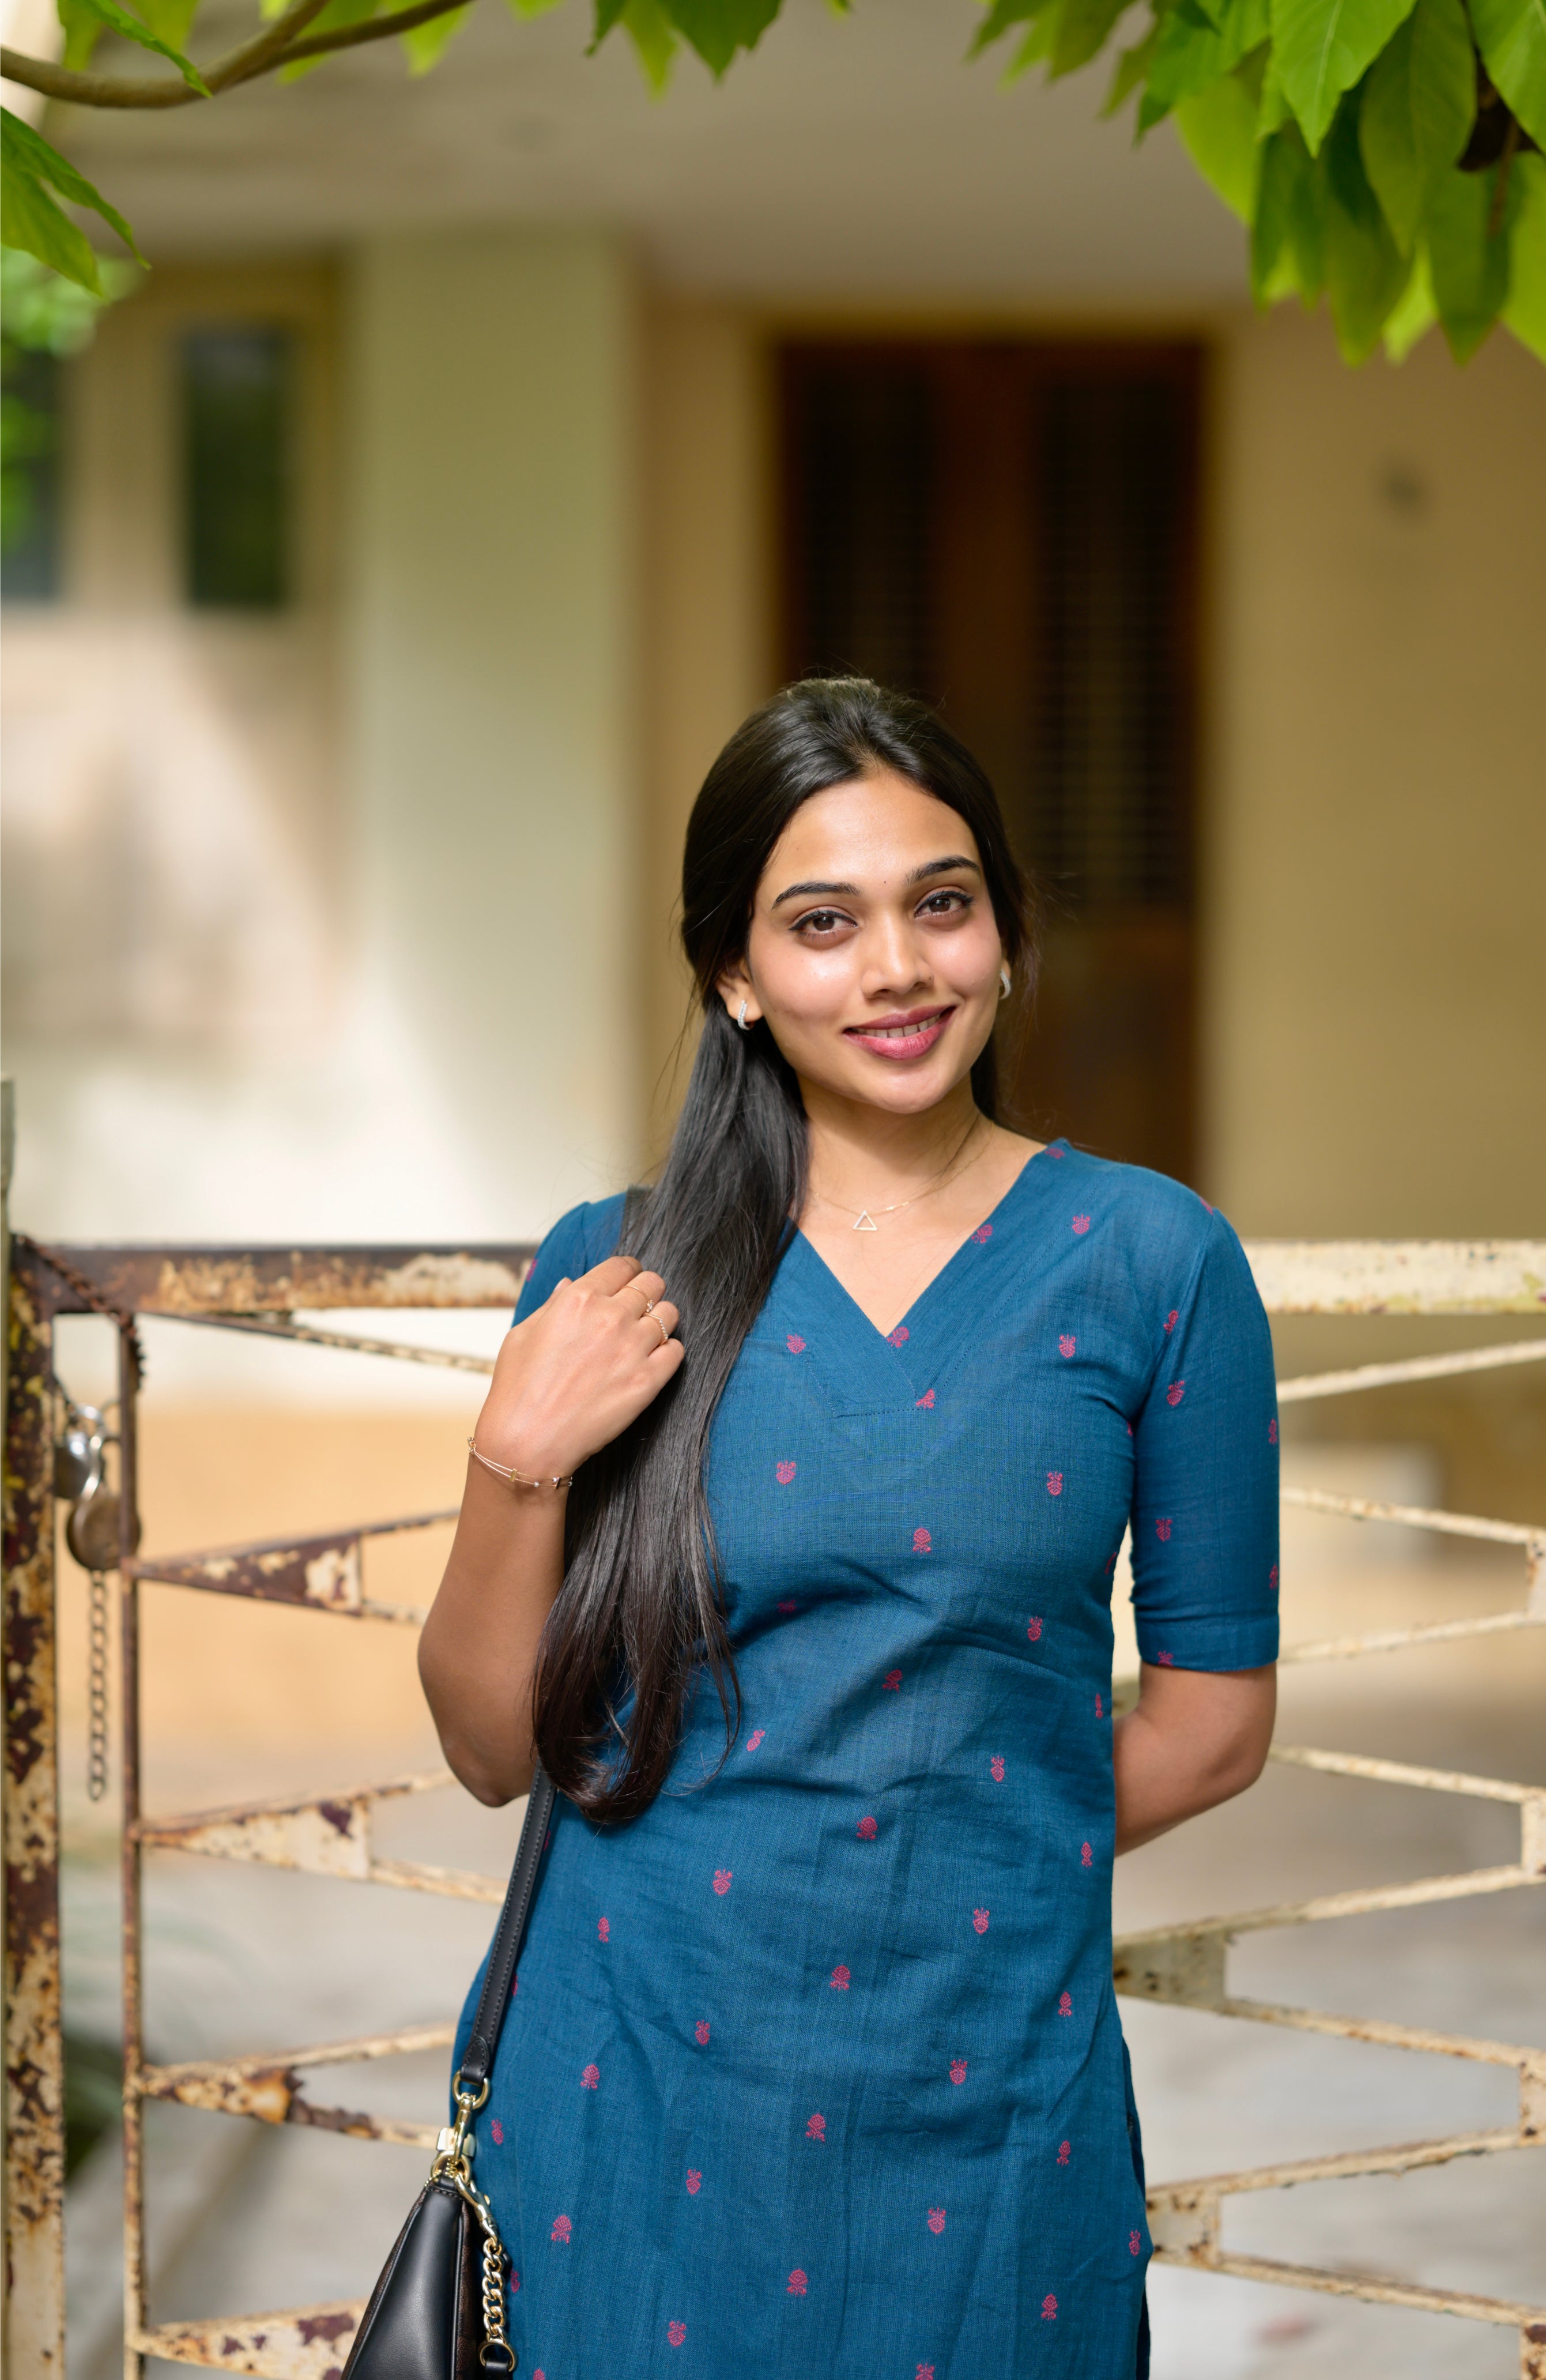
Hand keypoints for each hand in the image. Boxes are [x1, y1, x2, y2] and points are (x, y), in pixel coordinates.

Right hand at [473, 1256, 683, 1480]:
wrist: (527, 1442)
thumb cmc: (518, 1390)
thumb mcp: (523, 1334)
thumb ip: (554, 1304)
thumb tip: (570, 1285)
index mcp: (578, 1299)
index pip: (623, 1265)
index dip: (628, 1272)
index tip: (628, 1283)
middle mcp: (610, 1317)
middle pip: (652, 1284)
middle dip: (647, 1292)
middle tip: (639, 1309)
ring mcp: (632, 1349)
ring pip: (670, 1314)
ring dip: (660, 1322)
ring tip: (644, 1338)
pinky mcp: (647, 1381)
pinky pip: (677, 1351)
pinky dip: (668, 1353)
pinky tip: (650, 1362)